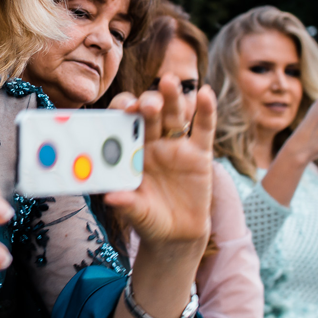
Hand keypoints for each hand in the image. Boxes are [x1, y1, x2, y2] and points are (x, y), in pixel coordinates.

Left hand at [105, 77, 214, 247]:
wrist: (177, 234)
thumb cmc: (149, 219)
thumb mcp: (137, 213)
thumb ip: (127, 204)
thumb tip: (111, 198)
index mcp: (131, 151)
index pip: (124, 122)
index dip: (123, 112)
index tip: (124, 110)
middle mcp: (152, 143)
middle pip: (150, 115)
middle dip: (148, 104)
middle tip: (147, 102)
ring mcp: (176, 146)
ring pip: (174, 116)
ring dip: (172, 98)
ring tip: (170, 82)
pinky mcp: (199, 154)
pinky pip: (203, 129)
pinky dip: (206, 111)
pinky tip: (206, 93)